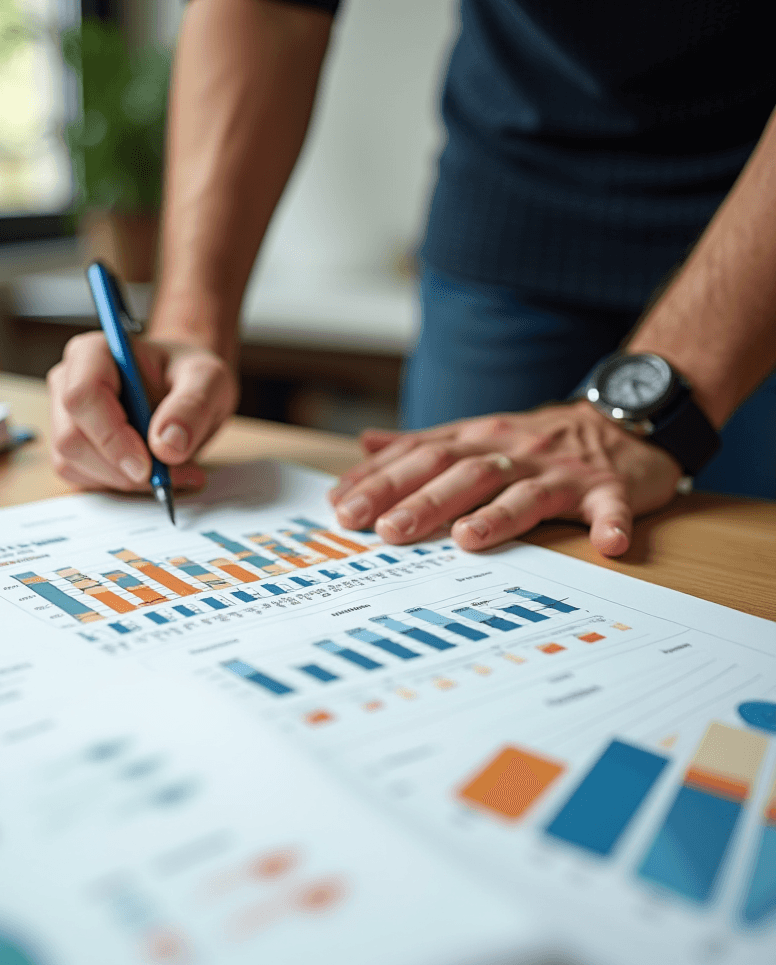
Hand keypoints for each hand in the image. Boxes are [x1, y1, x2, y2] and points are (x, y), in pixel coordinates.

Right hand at [47, 332, 237, 491]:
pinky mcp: (71, 448)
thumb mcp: (208, 380)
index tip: (146, 466)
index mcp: (94, 353)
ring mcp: (65, 417)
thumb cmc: (188, 376)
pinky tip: (152, 474)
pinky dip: (119, 485)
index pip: (82, 396)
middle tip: (166, 476)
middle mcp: (69, 383)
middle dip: (120, 468)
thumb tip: (167, 445)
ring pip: (73, 463)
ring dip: (123, 480)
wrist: (185, 393)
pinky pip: (82, 478)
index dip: (111, 436)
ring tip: (170, 471)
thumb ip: (192, 406)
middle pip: (72, 437)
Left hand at [328, 403, 683, 556]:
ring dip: (497, 515)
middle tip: (387, 531)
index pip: (420, 455)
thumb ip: (422, 442)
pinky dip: (610, 524)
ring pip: (525, 491)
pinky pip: (611, 506)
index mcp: (477, 439)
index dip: (381, 480)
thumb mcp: (475, 432)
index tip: (343, 506)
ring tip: (467, 538)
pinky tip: (607, 546)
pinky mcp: (610, 487)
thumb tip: (364, 445)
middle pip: (463, 473)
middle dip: (422, 501)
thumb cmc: (535, 439)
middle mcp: (513, 451)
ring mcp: (562, 471)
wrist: (619, 419)